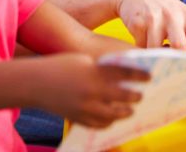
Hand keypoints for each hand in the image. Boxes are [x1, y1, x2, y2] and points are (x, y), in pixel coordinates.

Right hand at [35, 53, 149, 127]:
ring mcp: (85, 107)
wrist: (35, 83)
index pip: (125, 75)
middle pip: (123, 97)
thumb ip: (104, 69)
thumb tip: (125, 75)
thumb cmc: (62, 66)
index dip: (140, 76)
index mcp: (95, 73)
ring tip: (131, 109)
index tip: (150, 77)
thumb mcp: (85, 61)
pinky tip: (113, 117)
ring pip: (113, 114)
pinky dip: (108, 121)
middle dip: (136, 96)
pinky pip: (99, 124)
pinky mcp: (78, 118)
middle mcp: (92, 91)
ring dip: (125, 112)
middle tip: (141, 95)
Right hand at [112, 0, 185, 57]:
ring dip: (157, 59)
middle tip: (178, 75)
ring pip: (157, 50)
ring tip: (158, 57)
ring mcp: (154, 18)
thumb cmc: (162, 8)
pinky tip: (144, 45)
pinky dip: (144, 53)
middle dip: (179, 63)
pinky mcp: (138, 23)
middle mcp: (173, 16)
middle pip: (179, 45)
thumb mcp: (182, 15)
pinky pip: (141, 48)